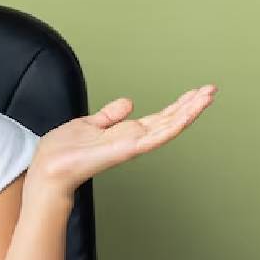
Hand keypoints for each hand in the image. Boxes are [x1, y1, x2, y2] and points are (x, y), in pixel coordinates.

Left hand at [27, 84, 217, 197]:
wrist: (48, 169)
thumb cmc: (63, 152)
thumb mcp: (89, 124)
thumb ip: (110, 116)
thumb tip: (129, 102)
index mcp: (125, 133)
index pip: (159, 117)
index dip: (178, 105)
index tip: (196, 92)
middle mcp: (132, 140)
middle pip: (168, 121)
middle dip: (190, 106)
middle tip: (211, 90)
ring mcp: (131, 146)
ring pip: (167, 127)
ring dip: (189, 112)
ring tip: (207, 96)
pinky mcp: (125, 150)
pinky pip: (153, 137)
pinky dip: (172, 125)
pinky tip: (187, 114)